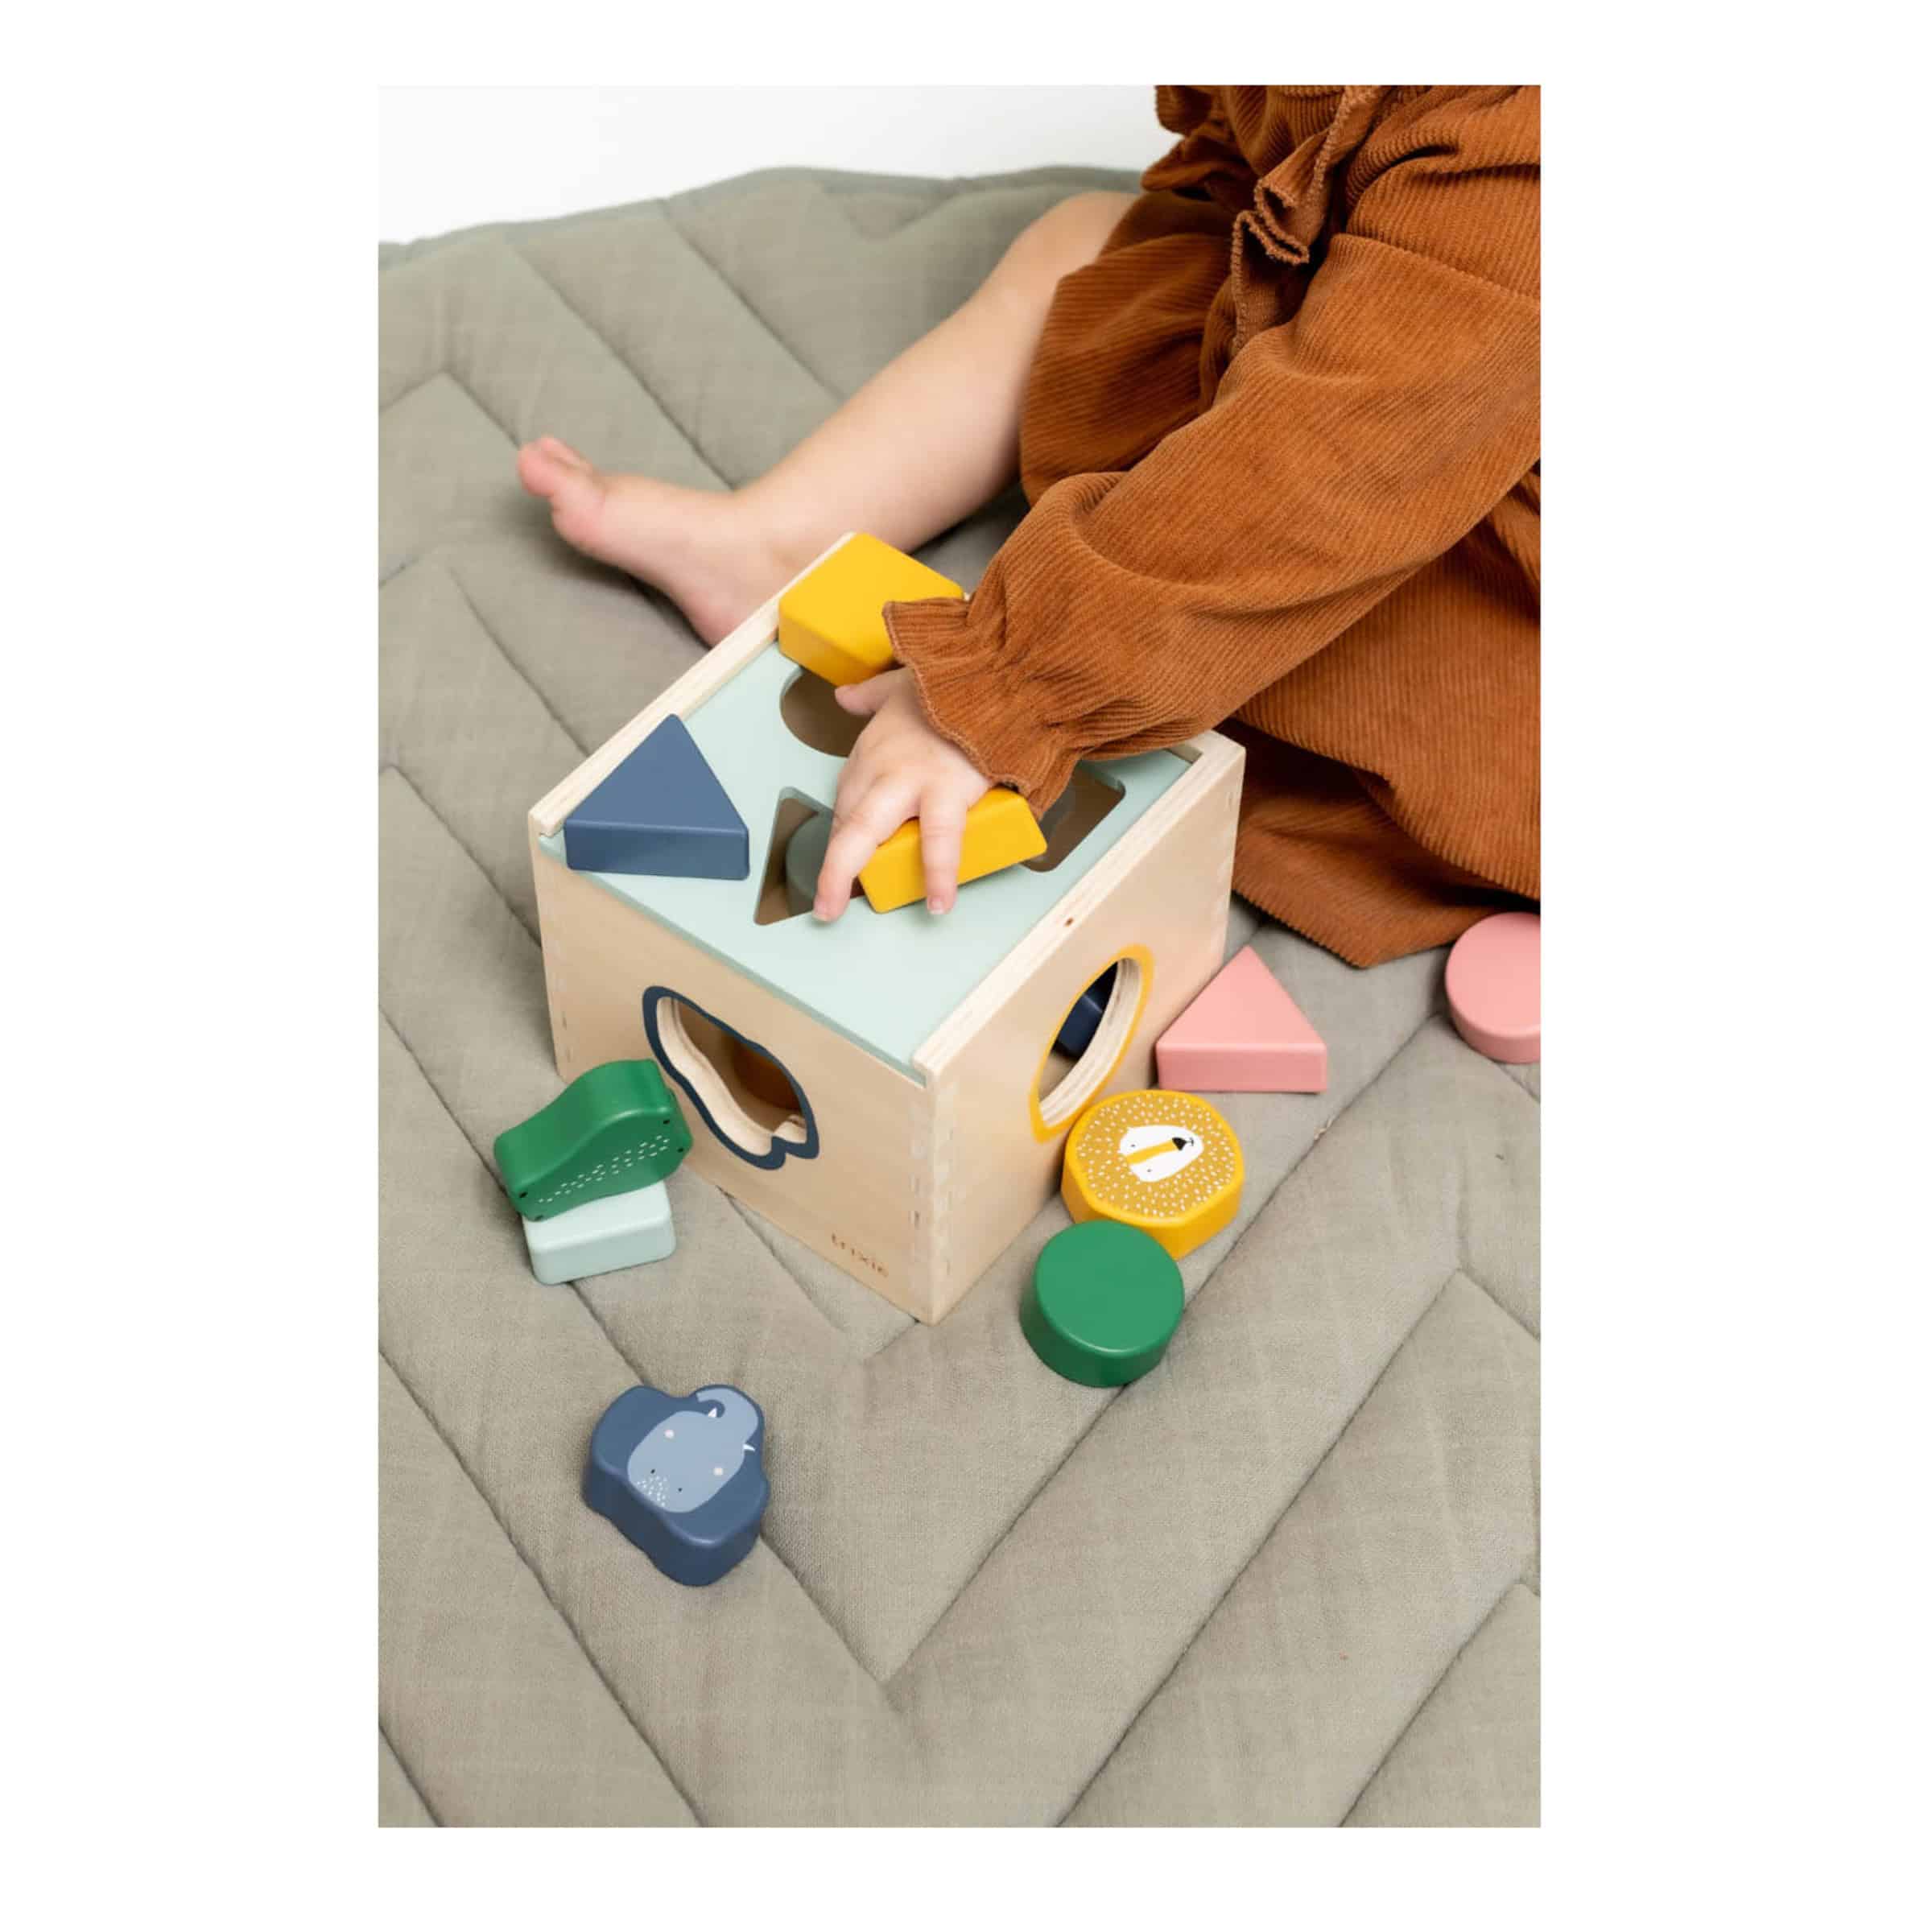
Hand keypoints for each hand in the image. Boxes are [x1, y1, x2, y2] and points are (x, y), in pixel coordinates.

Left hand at [813, 669, 992, 919]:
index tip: (849, 862)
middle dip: (829, 869)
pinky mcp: (947, 790)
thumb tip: (844, 696)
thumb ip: (870, 695)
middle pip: (844, 823)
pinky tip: (939, 902)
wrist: (997, 676)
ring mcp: (908, 780)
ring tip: (838, 911)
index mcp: (869, 751)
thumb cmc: (952, 686)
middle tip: (823, 907)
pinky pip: (937, 840)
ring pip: (865, 832)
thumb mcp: (899, 685)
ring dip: (844, 874)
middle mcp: (879, 767)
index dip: (844, 839)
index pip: (847, 805)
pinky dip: (938, 873)